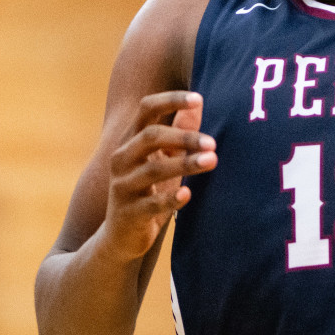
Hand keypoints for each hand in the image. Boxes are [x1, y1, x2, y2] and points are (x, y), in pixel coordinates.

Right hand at [100, 91, 216, 260]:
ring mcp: (122, 187)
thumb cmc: (149, 189)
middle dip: (183, 137)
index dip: (171, 100)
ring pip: (153, 170)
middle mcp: (121, 159)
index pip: (146, 109)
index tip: (198, 98)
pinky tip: (188, 195)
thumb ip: (181, 130)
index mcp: (131, 140)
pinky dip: (169, 199)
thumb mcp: (164, 158)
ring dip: (185, 164)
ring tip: (212, 161)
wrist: (121, 236)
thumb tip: (200, 102)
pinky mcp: (127, 214)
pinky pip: (150, 204)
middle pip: (150, 137)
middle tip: (213, 143)